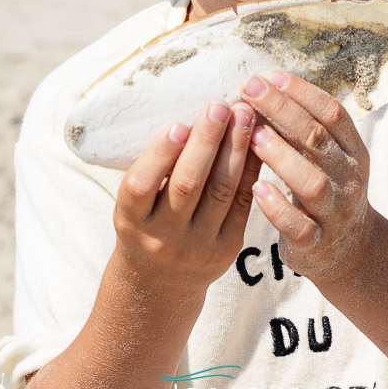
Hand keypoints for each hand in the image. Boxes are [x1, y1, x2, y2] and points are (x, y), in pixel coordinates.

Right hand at [113, 100, 260, 290]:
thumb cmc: (145, 225)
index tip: (177, 124)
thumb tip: (186, 113)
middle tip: (219, 105)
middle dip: (206, 142)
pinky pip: (242, 203)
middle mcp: (163, 238)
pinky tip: (256, 141)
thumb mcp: (134, 205)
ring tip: (243, 114)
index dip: (160, 155)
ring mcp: (198, 247)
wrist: (161, 283)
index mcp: (131, 221)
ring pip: (221, 191)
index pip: (141, 187)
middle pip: (188, 185)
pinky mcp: (227, 249)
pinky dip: (250, 169)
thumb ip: (152, 170)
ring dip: (235, 148)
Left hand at [240, 72, 376, 283]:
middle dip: (283, 110)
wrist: (347, 251)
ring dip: (281, 156)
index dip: (303, 92)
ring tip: (253, 136)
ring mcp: (334, 212)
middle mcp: (349, 179)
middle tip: (250, 90)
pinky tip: (256, 188)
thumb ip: (304, 130)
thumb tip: (264, 87)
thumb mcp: (327, 158)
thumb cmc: (326, 191)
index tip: (270, 74)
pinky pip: (298, 225)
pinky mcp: (316, 242)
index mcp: (353, 152)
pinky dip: (277, 207)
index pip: (333, 113)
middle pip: (318, 139)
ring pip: (311, 182)